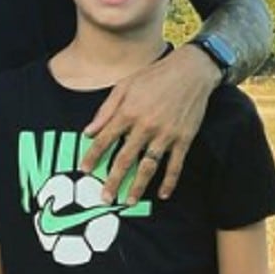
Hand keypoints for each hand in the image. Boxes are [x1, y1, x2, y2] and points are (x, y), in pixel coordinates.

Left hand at [80, 44, 218, 203]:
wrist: (190, 72)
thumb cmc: (154, 76)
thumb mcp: (124, 86)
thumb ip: (106, 110)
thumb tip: (88, 131)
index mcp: (128, 112)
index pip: (105, 139)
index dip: (93, 155)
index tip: (84, 170)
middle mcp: (145, 126)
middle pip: (124, 159)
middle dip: (112, 180)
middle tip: (104, 198)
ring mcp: (165, 135)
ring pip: (148, 166)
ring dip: (138, 186)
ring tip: (128, 201)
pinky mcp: (184, 139)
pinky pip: (175, 165)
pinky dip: (169, 181)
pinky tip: (163, 194)